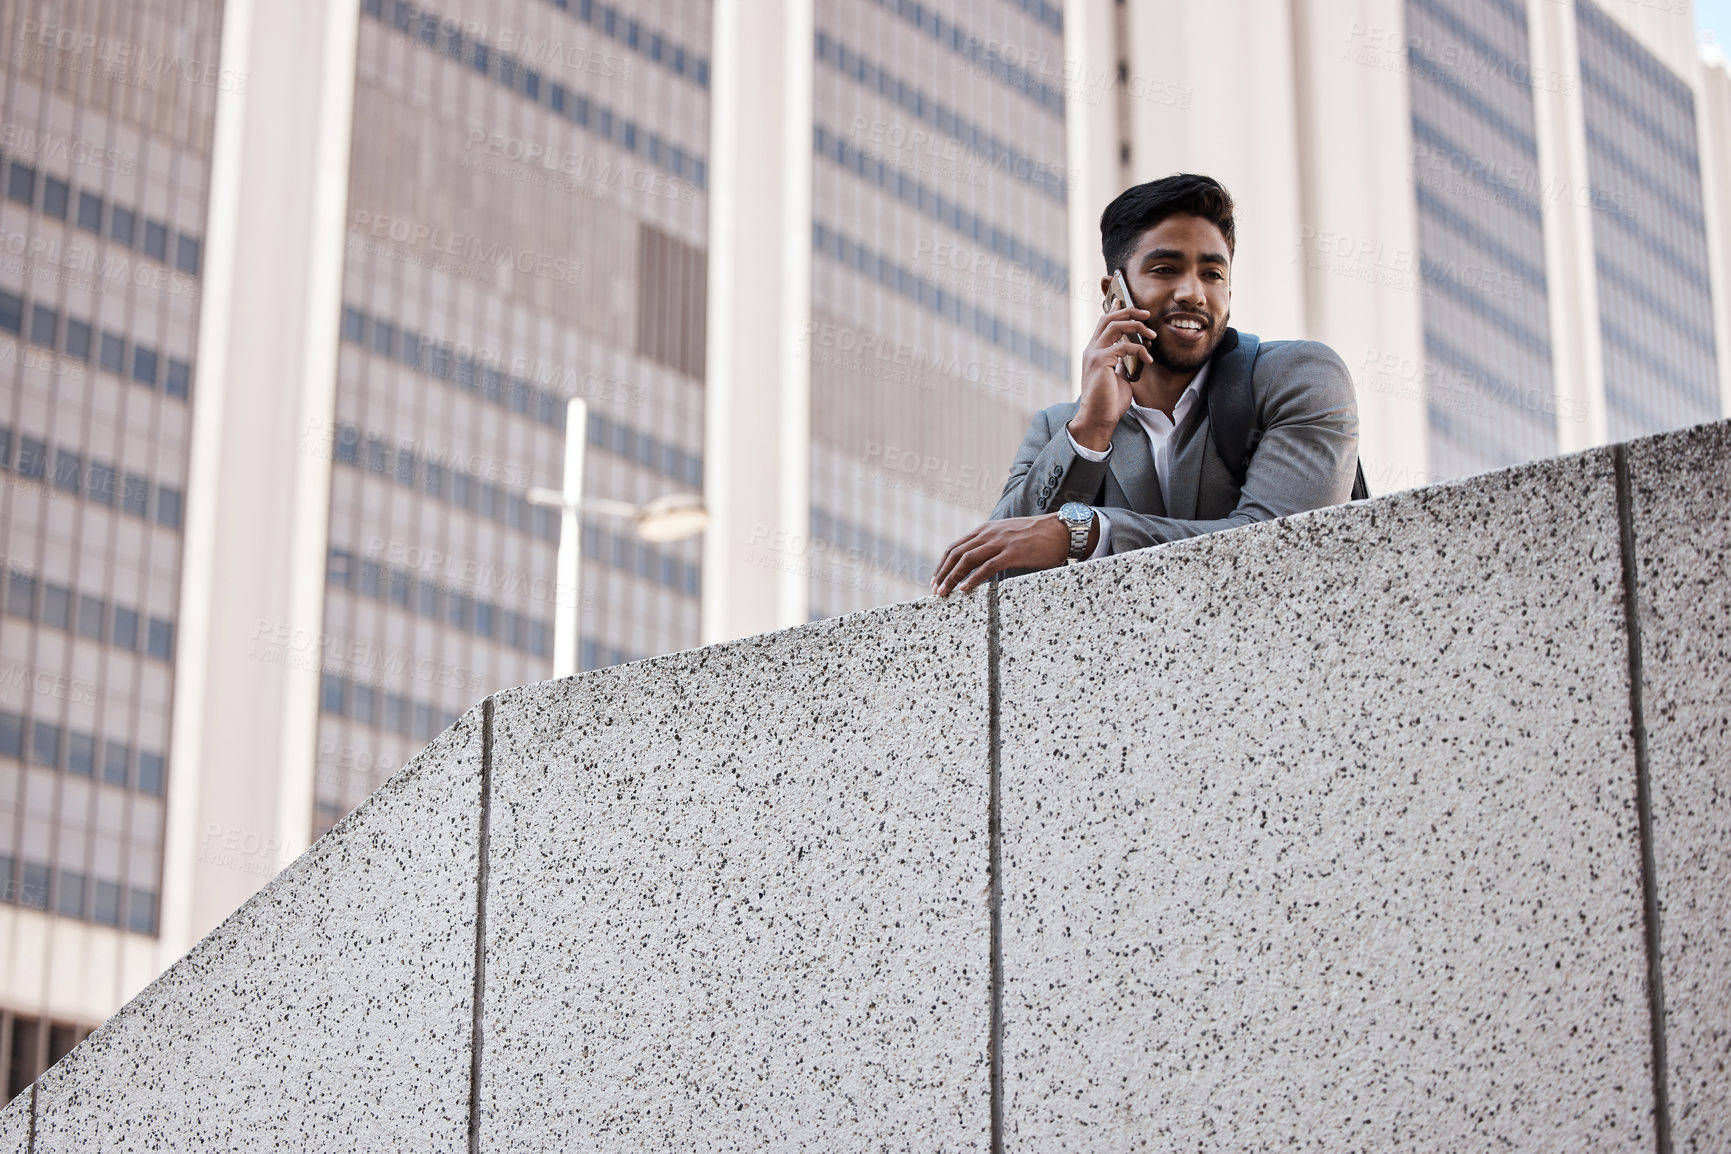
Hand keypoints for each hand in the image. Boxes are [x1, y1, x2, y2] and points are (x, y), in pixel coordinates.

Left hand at [931, 514, 1085, 595]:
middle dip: (943, 573)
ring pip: (967, 559)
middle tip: (935, 590)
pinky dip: (973, 578)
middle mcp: (989, 533)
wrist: (1062, 530)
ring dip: (952, 577)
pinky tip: (965, 589)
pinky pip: (987, 566)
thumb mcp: (1008, 536)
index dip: (942, 564)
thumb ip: (992, 545)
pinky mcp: (1013, 552)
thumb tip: (978, 563)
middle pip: (956, 553)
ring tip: (945, 593)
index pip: (955, 546)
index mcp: (986, 530)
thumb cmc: (1037, 537)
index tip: (936, 579)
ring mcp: (1000, 542)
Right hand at [1069, 305, 1153, 450]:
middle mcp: (1091, 349)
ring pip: (1115, 325)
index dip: (1117, 310)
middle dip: (1129, 311)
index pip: (1104, 323)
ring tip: (1152, 334)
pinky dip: (1140, 349)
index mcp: (1094, 352)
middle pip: (1109, 318)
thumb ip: (1122, 364)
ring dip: (1137, 326)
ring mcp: (1094, 354)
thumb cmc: (1109, 402)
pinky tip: (1148, 358)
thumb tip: (1132, 357)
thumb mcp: (1118, 378)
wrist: (1099, 419)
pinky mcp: (1100, 361)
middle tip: (1147, 314)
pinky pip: (1124, 346)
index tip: (1130, 305)